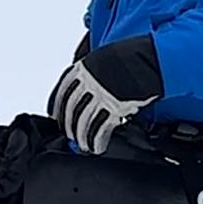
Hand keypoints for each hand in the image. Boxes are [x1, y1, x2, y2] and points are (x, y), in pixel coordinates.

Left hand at [47, 35, 162, 154]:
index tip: (55, 115)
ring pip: (84, 121)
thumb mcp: (103, 57)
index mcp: (83, 68)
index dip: (57, 107)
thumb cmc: (128, 57)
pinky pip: (101, 128)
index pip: (62, 91)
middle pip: (71, 109)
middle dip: (68, 125)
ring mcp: (100, 96)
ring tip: (83, 145)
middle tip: (69, 134)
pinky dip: (97, 140)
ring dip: (81, 136)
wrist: (147, 58)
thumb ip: (91, 70)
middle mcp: (88, 83)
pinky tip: (96, 146)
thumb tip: (84, 82)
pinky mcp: (113, 107)